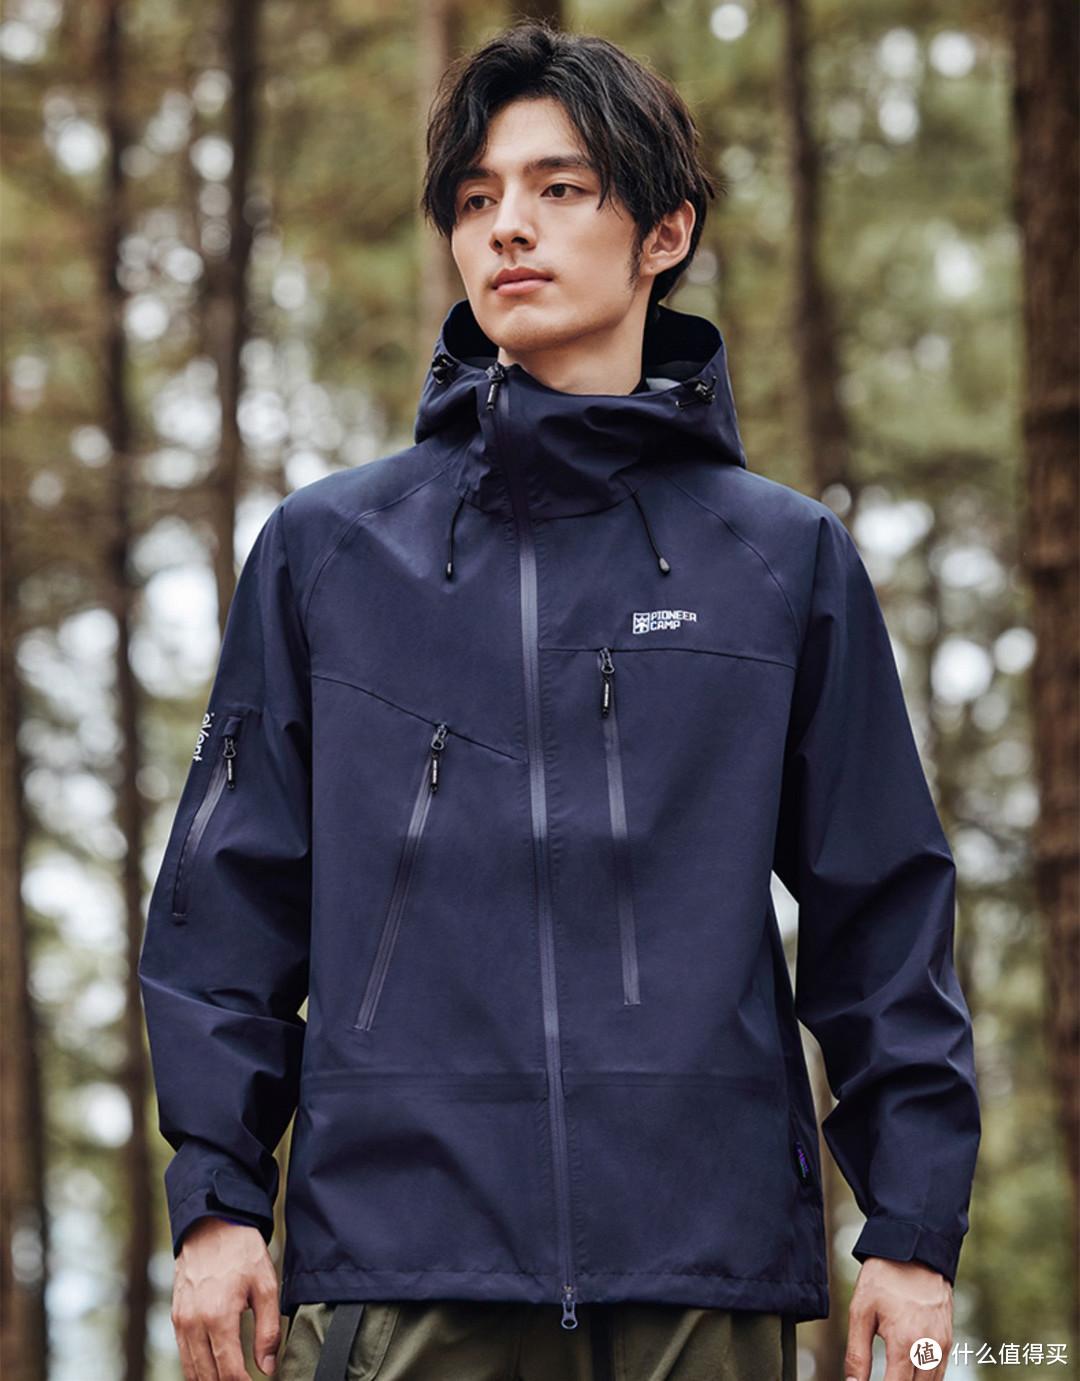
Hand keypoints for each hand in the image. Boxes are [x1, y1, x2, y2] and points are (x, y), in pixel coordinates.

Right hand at [171, 1216, 281, 1379]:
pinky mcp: (175, 1317)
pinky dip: (197, 1368)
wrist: (212, 1224)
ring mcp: (181, 1321)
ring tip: (232, 1379)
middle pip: (207, 1377)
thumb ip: (268, 1330)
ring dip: (210, 1380)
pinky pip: (184, 1355)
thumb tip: (268, 1368)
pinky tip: (214, 1369)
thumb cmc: (242, 1251)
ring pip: (192, 1371)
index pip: (229, 1373)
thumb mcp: (266, 1285)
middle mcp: (194, 1323)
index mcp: (219, 1316)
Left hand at [845, 1257, 952, 1380]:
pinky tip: (908, 1374)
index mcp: (905, 1343)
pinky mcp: (948, 1339)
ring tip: (893, 1375)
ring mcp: (942, 1345)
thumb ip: (857, 1354)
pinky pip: (939, 1373)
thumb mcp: (861, 1311)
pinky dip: (925, 1379)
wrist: (914, 1249)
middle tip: (882, 1377)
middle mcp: (928, 1349)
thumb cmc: (884, 1277)